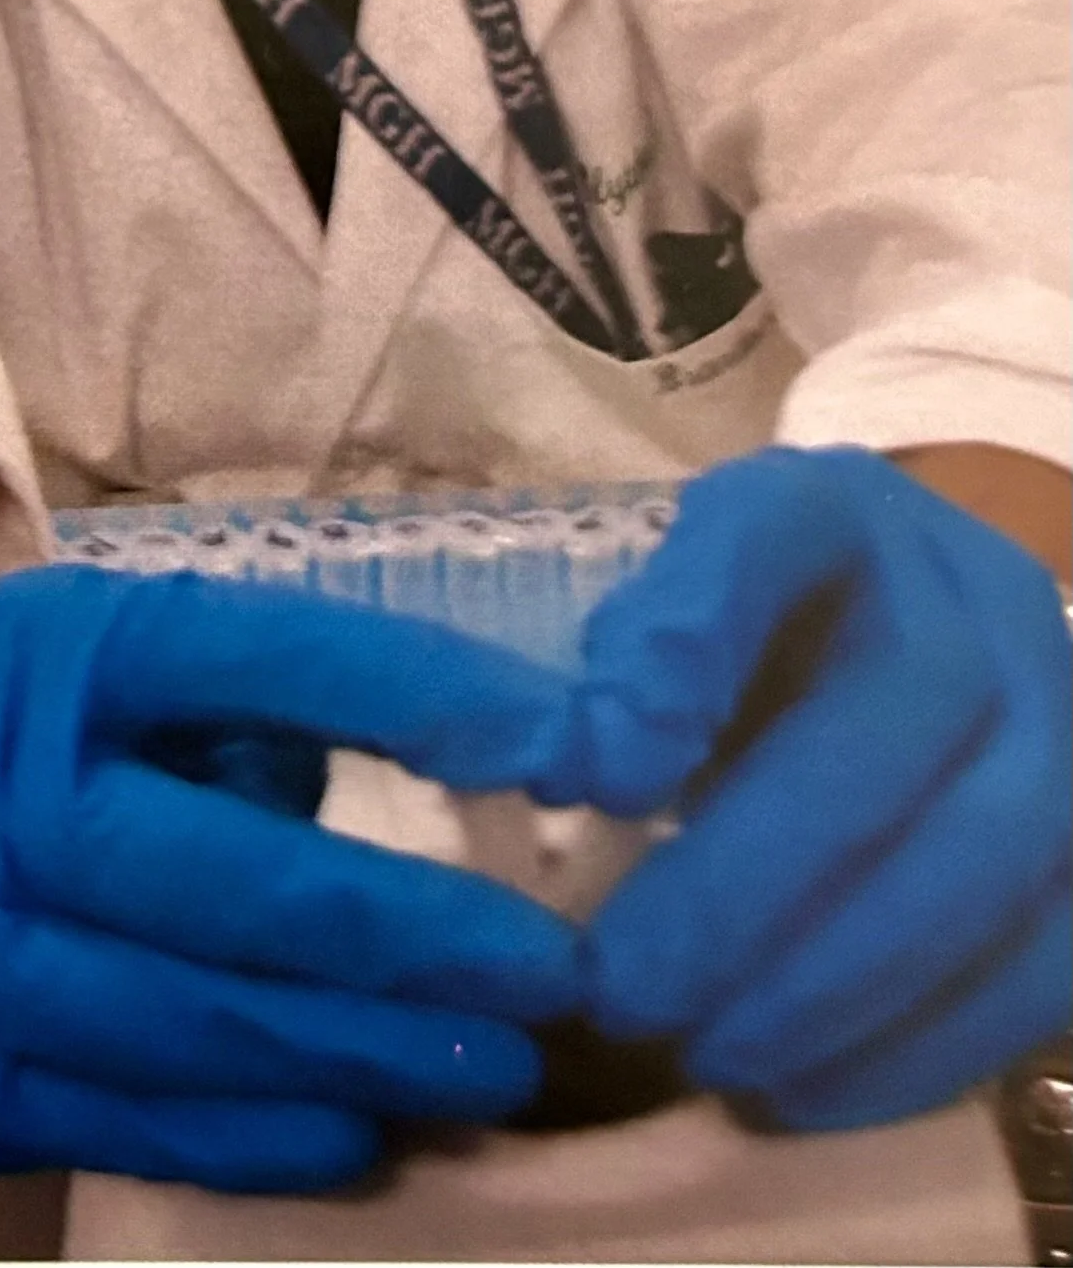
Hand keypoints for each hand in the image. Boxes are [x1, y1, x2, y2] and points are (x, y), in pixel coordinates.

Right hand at [0, 564, 581, 1189]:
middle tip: (547, 972)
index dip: (414, 697)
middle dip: (397, 934)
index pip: (259, 661)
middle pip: (212, 877)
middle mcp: (0, 795)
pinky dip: (249, 1138)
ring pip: (169, 1023)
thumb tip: (513, 759)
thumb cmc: (70, 704)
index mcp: (74, 655)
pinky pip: (117, 1124)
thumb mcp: (164, 643)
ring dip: (348, 1055)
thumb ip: (300, 694)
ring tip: (488, 1066)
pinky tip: (360, 1131)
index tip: (562, 744)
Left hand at [557, 447, 1071, 1129]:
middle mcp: (974, 590)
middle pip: (898, 719)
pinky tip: (805, 1094)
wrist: (891, 667)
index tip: (594, 777)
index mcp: (833, 507)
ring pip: (994, 851)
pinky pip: (1053, 959)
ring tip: (710, 1055)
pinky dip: (924, 1046)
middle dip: (751, 880)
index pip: (772, 531)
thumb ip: (615, 667)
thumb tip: (577, 762)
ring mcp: (1068, 715)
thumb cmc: (744, 650)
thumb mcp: (659, 618)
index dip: (686, 643)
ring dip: (839, 983)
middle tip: (628, 988)